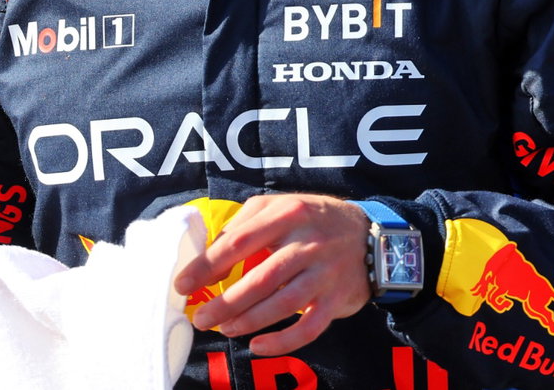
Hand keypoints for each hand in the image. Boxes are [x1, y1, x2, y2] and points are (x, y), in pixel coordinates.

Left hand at [172, 194, 370, 355]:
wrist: (370, 236)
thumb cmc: (312, 220)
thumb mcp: (279, 207)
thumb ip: (244, 225)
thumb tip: (208, 254)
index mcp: (286, 215)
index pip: (238, 242)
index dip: (207, 266)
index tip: (182, 284)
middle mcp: (307, 244)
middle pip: (259, 279)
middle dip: (224, 302)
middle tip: (200, 318)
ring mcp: (324, 273)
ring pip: (282, 304)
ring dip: (248, 321)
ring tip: (224, 329)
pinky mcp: (337, 299)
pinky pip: (309, 327)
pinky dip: (283, 341)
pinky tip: (258, 346)